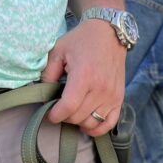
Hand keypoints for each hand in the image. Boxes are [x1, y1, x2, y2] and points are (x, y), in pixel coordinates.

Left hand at [41, 20, 126, 136]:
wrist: (109, 34)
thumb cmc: (82, 40)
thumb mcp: (59, 50)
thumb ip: (48, 73)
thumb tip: (43, 93)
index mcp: (84, 76)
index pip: (69, 107)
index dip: (56, 115)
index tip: (50, 115)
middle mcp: (100, 89)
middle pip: (79, 117)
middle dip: (65, 117)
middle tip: (60, 110)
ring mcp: (111, 96)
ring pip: (92, 122)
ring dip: (79, 122)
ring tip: (73, 113)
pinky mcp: (119, 99)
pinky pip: (108, 123)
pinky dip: (97, 129)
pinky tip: (87, 125)